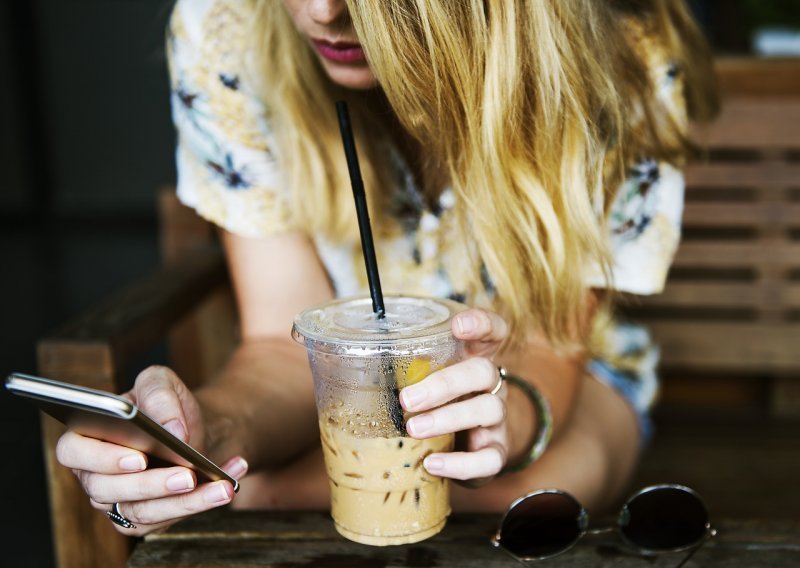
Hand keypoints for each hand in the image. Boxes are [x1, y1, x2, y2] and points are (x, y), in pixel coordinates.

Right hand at [55, 366, 247, 534]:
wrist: (193, 429)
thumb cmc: (166, 406)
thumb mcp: (162, 383)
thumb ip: (160, 395)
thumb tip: (172, 429)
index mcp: (86, 437)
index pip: (74, 452)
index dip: (102, 458)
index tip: (139, 457)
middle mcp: (95, 475)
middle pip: (109, 490)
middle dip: (152, 484)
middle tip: (187, 475)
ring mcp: (117, 501)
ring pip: (143, 511)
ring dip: (186, 501)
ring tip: (221, 486)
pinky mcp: (144, 518)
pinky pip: (169, 518)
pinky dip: (203, 502)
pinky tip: (228, 483)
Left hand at [399, 308, 508, 483]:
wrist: (469, 447)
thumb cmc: (437, 404)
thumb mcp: (424, 380)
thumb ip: (400, 368)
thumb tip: (334, 359)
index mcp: (473, 359)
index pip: (492, 331)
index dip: (481, 323)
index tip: (457, 325)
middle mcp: (490, 385)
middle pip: (483, 371)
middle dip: (445, 383)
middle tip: (407, 398)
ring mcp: (497, 419)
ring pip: (488, 410)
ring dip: (448, 418)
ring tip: (413, 429)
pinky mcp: (496, 451)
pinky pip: (489, 458)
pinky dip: (460, 463)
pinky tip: (432, 463)